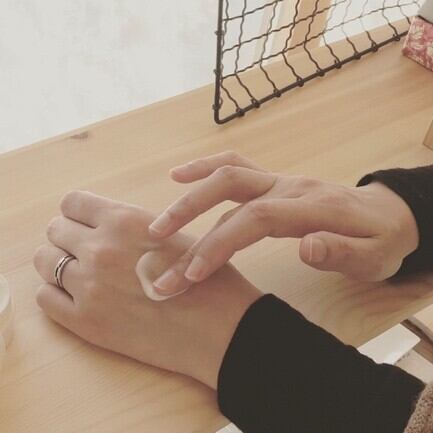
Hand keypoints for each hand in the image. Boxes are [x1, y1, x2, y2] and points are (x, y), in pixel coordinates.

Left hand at [33, 191, 260, 388]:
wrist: (218, 326)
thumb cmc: (204, 277)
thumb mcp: (172, 234)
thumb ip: (130, 226)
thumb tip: (101, 225)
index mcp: (124, 221)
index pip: (73, 202)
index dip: (77, 212)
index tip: (85, 223)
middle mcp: (100, 248)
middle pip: (56, 229)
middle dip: (69, 237)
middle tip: (87, 250)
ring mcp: (89, 286)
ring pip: (45, 261)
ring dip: (59, 263)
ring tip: (82, 273)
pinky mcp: (86, 322)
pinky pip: (45, 298)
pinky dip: (56, 293)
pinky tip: (78, 296)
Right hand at [148, 151, 419, 295]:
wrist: (387, 214)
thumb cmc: (380, 239)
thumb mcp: (375, 256)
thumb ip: (342, 251)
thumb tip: (306, 248)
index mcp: (312, 206)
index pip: (256, 219)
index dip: (221, 243)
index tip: (192, 274)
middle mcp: (289, 186)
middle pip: (231, 189)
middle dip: (190, 215)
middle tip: (158, 246)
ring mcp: (279, 180)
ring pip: (227, 176)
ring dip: (189, 195)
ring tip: (159, 222)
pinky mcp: (273, 182)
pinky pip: (235, 166)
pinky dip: (205, 168)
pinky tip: (180, 176)